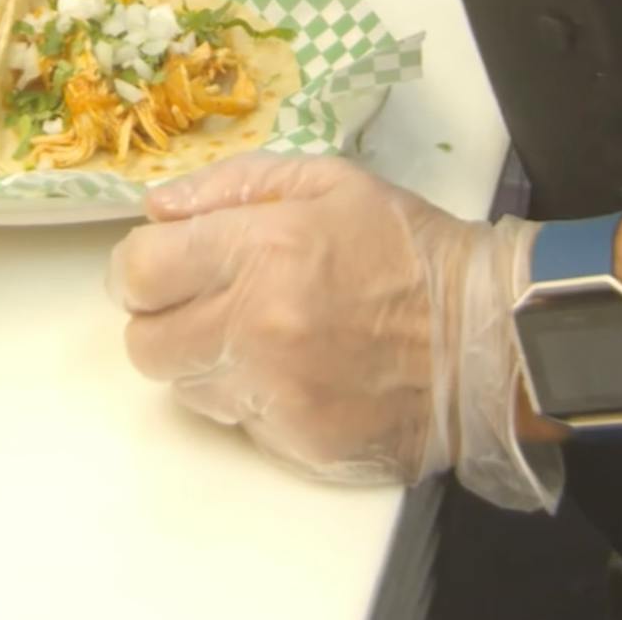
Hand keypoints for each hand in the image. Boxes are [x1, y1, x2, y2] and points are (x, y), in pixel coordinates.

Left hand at [108, 154, 560, 507]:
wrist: (485, 336)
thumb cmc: (407, 247)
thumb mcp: (327, 180)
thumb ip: (229, 186)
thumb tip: (157, 210)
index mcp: (260, 251)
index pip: (136, 273)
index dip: (142, 266)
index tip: (166, 261)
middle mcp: (256, 328)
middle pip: (143, 342)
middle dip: (163, 317)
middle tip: (206, 299)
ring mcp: (276, 393)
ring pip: (183, 386)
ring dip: (204, 359)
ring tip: (258, 332)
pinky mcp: (298, 441)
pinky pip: (235, 421)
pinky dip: (249, 396)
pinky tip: (293, 369)